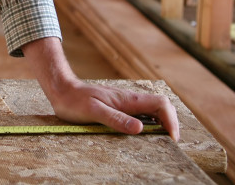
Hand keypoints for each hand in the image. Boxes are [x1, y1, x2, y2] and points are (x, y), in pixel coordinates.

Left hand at [44, 78, 180, 140]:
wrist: (62, 90)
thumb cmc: (75, 101)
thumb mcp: (93, 111)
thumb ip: (116, 118)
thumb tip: (140, 128)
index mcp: (128, 99)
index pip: (161, 104)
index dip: (172, 120)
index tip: (171, 139)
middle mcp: (130, 100)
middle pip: (162, 107)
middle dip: (171, 123)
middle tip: (169, 143)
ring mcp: (126, 104)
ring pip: (153, 111)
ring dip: (162, 125)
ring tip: (161, 143)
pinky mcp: (120, 108)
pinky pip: (141, 115)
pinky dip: (149, 125)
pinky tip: (143, 137)